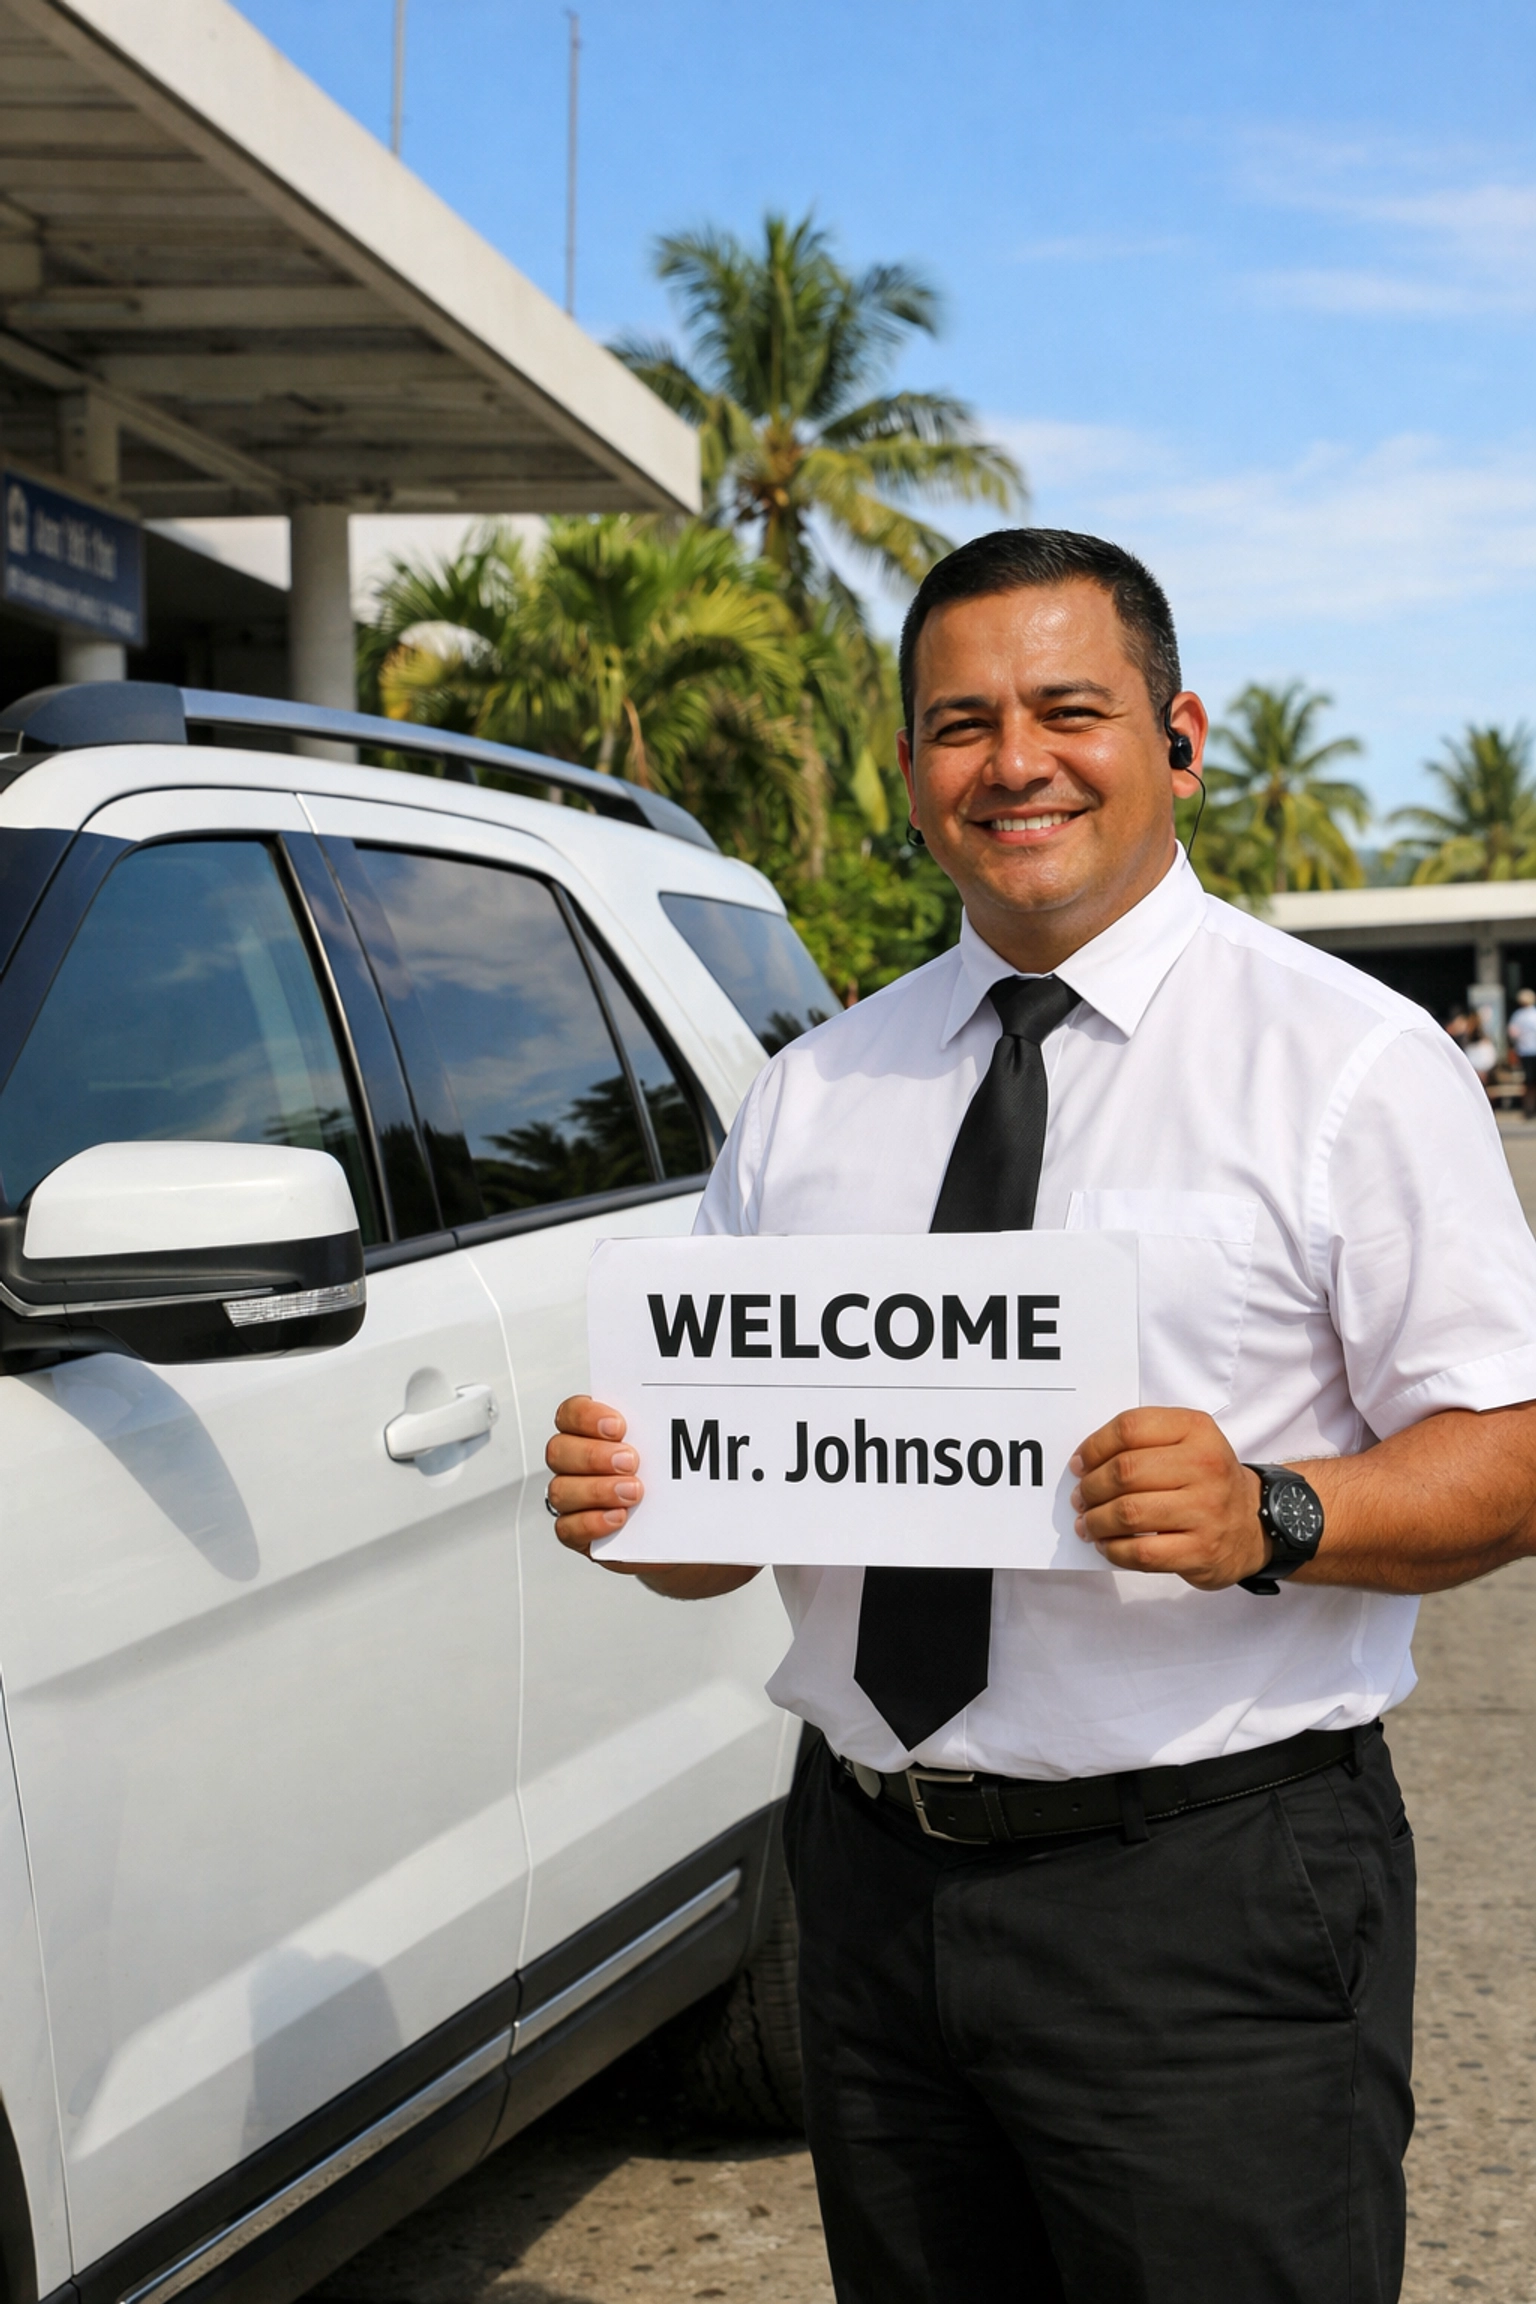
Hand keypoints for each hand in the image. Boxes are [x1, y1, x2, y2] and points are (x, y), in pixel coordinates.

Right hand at [544, 1396, 759, 1598]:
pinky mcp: (578, 1532)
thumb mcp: (673, 1451)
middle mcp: (575, 1464)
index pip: (570, 1414)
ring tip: (634, 1492)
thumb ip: (673, 1429)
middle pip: (560, 1451)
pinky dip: (593, 1522)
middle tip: (632, 1461)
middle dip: (594, 1455)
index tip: (619, 1425)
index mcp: (590, 1433)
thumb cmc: (669, 1482)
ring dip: (597, 1490)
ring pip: (560, 1490)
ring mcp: (573, 1499)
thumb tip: (704, 1413)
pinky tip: (620, 1518)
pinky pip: (567, 1528)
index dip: (587, 1416)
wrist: (677, 1528)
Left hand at [1069, 1407, 1267, 1589]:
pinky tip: (1107, 1545)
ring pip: (1128, 1513)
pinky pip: (1141, 1552)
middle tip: (1081, 1498)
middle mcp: (1205, 1466)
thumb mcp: (1187, 1442)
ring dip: (1096, 1521)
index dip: (1094, 1446)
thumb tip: (1084, 1465)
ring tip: (1088, 1523)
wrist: (1255, 1524)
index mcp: (1196, 1430)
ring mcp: (1205, 1511)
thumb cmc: (1206, 1480)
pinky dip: (1113, 1550)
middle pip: (1124, 1472)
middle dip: (1090, 1488)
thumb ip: (1141, 1442)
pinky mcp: (1201, 1550)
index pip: (1130, 1428)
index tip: (1079, 1464)